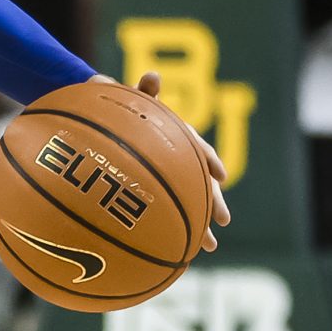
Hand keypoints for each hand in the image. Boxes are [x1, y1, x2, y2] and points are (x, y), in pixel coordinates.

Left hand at [109, 71, 232, 251]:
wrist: (108, 130)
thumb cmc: (123, 114)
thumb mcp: (132, 100)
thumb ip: (142, 91)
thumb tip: (152, 75)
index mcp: (178, 139)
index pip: (198, 149)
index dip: (210, 161)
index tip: (220, 175)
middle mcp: (180, 162)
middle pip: (201, 184)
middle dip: (213, 202)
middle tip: (222, 219)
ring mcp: (171, 181)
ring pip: (189, 206)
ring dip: (199, 226)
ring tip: (208, 247)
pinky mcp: (158, 197)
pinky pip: (168, 218)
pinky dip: (174, 234)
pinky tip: (178, 255)